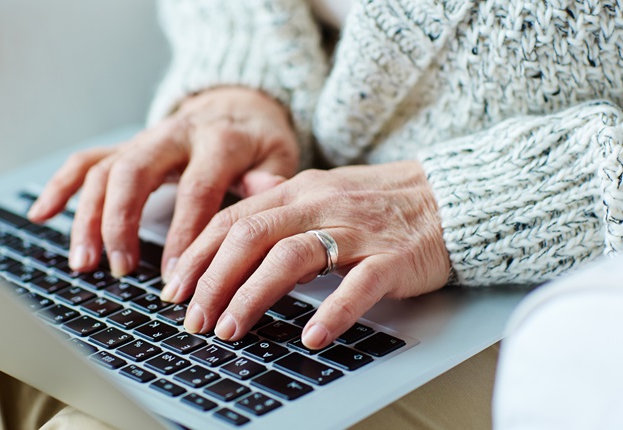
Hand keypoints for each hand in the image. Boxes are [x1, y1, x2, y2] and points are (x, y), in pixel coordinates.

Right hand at [27, 87, 298, 275]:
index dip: (184, 235)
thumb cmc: (260, 142)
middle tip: (122, 270)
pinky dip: (61, 186)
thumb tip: (268, 193)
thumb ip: (269, 177)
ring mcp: (147, 139)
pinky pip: (87, 160)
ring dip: (88, 217)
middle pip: (135, 173)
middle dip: (122, 223)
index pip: (196, 188)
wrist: (240, 104)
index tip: (175, 277)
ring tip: (85, 264)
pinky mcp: (129, 146)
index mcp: (219, 140)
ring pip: (105, 170)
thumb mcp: (279, 156)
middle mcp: (176, 135)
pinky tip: (41, 215)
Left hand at [165, 161, 451, 348]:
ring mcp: (356, 230)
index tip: (174, 290)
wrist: (449, 196)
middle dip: (213, 281)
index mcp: (298, 191)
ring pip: (292, 257)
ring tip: (231, 330)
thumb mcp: (324, 189)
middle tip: (194, 320)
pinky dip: (333, 310)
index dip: (197, 255)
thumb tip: (241, 202)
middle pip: (250, 237)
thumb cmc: (382, 200)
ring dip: (253, 295)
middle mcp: (319, 205)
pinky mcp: (392, 257)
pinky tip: (312, 335)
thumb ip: (281, 198)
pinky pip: (358, 284)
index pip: (233, 219)